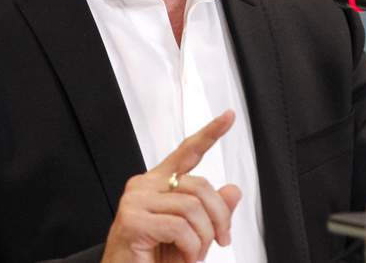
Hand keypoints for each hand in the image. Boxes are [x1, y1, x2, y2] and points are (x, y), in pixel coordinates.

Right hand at [101, 110, 242, 262]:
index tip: (228, 117)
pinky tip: (182, 256)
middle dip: (219, 218)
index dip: (210, 133)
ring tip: (193, 254)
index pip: (187, 151)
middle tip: (220, 241)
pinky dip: (190, 247)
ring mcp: (135, 201)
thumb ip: (211, 212)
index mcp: (158, 184)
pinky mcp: (132, 220)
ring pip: (192, 207)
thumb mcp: (193, 235)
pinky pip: (179, 226)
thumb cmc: (153, 260)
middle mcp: (144, 186)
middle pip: (200, 185)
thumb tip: (233, 190)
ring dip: (202, 238)